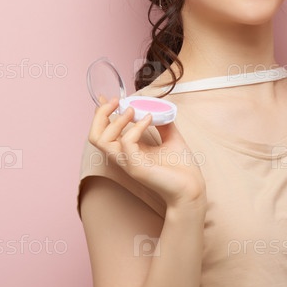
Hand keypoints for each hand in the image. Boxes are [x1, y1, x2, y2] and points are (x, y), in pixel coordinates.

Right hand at [88, 96, 206, 209]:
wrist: (192, 189)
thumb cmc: (182, 168)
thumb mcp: (170, 138)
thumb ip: (162, 123)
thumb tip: (160, 108)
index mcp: (128, 150)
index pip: (104, 132)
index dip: (101, 114)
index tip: (106, 97)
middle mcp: (124, 157)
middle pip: (95, 136)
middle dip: (101, 115)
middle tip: (117, 102)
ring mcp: (128, 163)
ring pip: (102, 140)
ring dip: (116, 120)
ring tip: (132, 110)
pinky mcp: (137, 168)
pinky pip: (127, 144)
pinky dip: (136, 128)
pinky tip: (150, 119)